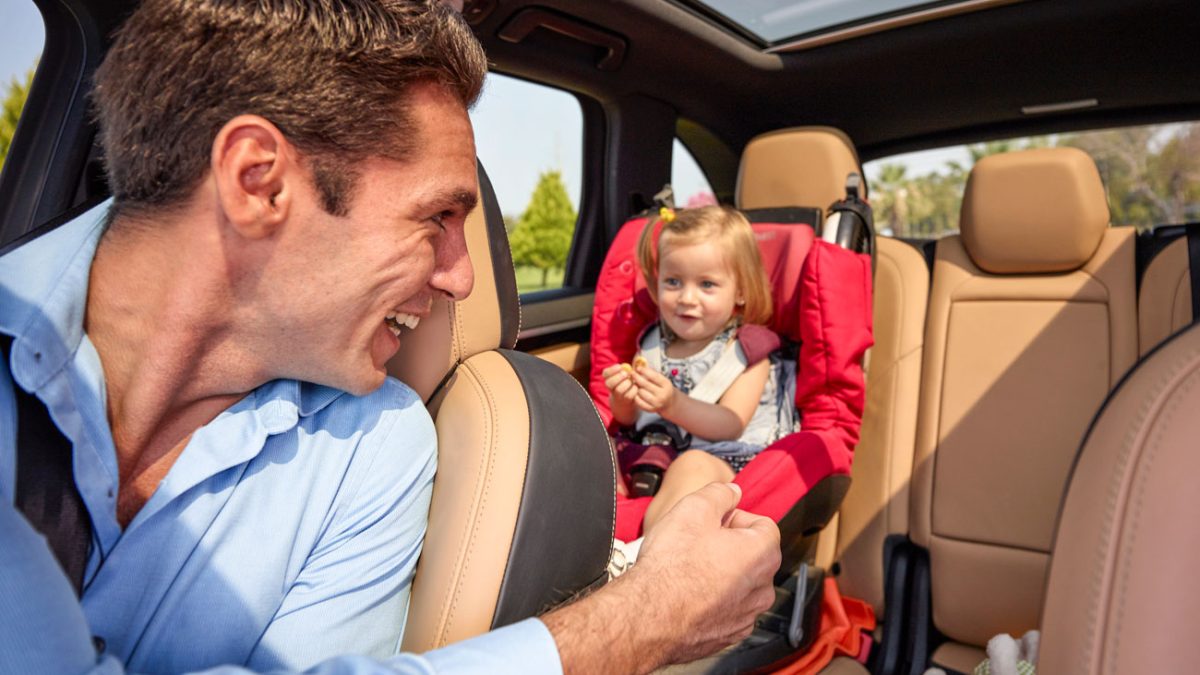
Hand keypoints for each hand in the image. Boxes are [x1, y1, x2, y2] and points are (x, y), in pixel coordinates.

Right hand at [601, 363, 638, 405]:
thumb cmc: (629, 380)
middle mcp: (610, 387)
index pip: (605, 373)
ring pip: (619, 390)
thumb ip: (633, 365)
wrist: (629, 397)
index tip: (620, 366)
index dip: (612, 370)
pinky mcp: (625, 401)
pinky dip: (634, 390)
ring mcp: (617, 395)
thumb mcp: (629, 372)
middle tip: (626, 374)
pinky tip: (636, 387)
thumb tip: (641, 359)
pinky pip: (629, 395)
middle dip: (619, 377)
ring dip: (627, 384)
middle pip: (610, 383)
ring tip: (633, 381)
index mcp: (608, 378)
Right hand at [621, 483, 779, 665]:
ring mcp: (747, 615)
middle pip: (753, 555)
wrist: (650, 617)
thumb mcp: (693, 508)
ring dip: (722, 574)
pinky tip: (689, 594)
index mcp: (762, 553)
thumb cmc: (671, 567)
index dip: (734, 517)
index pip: (762, 524)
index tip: (712, 521)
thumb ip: (720, 493)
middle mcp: (762, 587)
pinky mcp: (730, 635)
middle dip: (730, 545)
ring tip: (690, 570)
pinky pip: (728, 609)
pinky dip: (714, 600)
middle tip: (697, 543)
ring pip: (741, 584)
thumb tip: (731, 492)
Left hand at [631, 365, 676, 416]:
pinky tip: (636, 392)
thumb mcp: (662, 379)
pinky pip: (638, 401)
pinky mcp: (651, 409)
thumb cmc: (663, 388)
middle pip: (645, 384)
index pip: (654, 376)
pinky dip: (636, 396)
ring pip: (640, 392)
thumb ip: (652, 373)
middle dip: (637, 377)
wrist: (669, 403)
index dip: (644, 371)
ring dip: (637, 387)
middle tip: (632, 373)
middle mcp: (663, 394)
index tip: (638, 368)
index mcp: (666, 384)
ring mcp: (657, 403)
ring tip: (636, 384)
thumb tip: (640, 365)